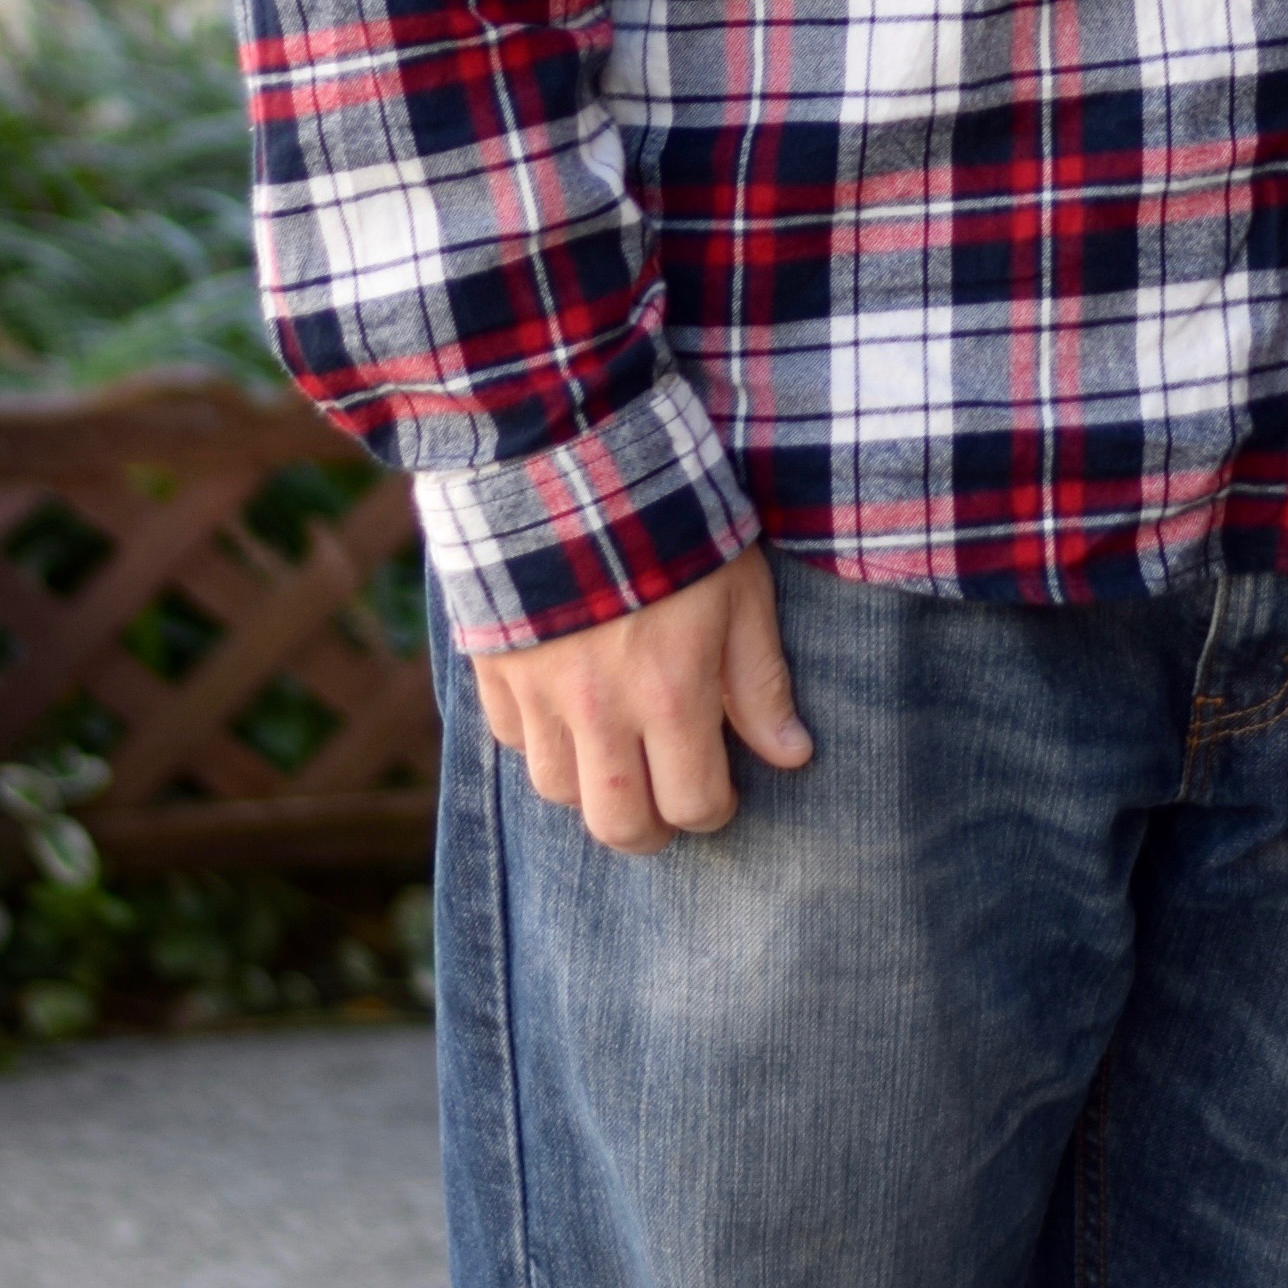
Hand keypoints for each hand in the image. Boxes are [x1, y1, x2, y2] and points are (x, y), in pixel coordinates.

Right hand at [471, 546, 813, 856]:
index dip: (715, 810)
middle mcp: (600, 712)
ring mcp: (538, 694)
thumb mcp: (740, 592)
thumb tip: (793, 755)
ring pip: (557, 792)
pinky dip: (540, 739)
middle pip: (617, 826)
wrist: (568, 457)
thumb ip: (759, 680)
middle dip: (651, 829)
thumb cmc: (675, 521)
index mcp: (670, 696)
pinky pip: (512, 739)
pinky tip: (568, 709)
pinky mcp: (494, 668)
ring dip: (592, 786)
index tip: (722, 789)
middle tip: (667, 800)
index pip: (693, 805)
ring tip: (619, 754)